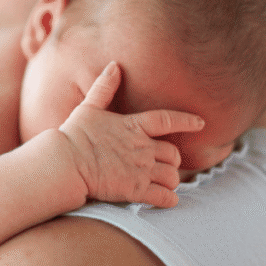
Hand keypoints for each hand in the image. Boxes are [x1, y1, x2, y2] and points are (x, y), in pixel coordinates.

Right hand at [58, 61, 203, 208]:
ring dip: (171, 181)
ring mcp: (140, 170)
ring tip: (163, 183)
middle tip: (164, 164)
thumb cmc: (73, 134)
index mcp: (133, 126)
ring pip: (172, 177)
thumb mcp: (89, 107)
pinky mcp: (135, 191)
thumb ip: (104, 87)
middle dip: (172, 160)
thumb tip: (114, 65)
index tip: (200, 123)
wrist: (64, 162)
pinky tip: (165, 200)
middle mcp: (142, 148)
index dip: (186, 121)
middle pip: (173, 154)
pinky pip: (164, 198)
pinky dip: (169, 200)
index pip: (167, 120)